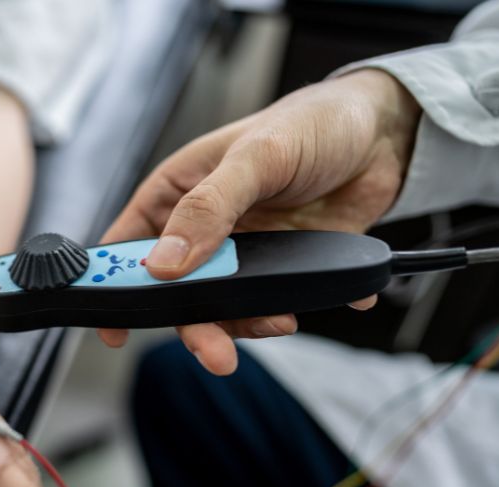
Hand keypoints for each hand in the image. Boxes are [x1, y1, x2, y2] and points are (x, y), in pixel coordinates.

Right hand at [99, 69, 420, 373]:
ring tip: (280, 320)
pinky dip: (290, 311)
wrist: (387, 134)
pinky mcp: (282, 267)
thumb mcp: (256, 157)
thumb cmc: (312, 123)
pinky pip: (272, 303)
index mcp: (177, 193)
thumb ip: (208, 209)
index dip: (111, 285)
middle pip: (176, 291)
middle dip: (194, 325)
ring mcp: (242, 252)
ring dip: (246, 324)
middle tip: (214, 353)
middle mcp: (203, 228)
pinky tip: (314, 301)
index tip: (113, 326)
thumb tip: (163, 263)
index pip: (127, 245)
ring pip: (223, 307)